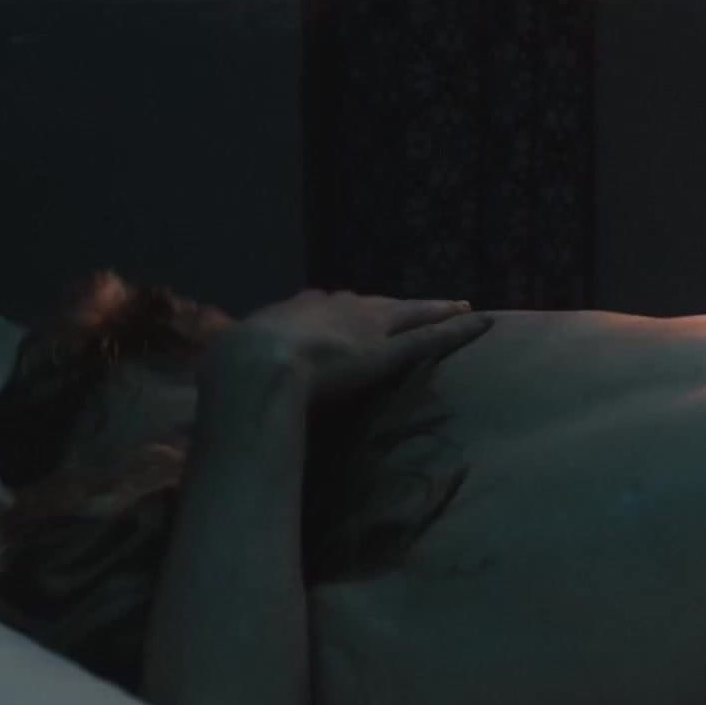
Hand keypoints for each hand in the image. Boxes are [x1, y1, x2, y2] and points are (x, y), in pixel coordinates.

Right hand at [216, 290, 491, 402]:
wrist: (255, 371)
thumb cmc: (232, 375)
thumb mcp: (226, 368)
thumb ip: (235, 376)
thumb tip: (222, 400)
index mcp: (289, 314)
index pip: (317, 308)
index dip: (333, 315)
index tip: (341, 316)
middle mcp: (330, 310)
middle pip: (368, 305)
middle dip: (388, 307)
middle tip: (408, 308)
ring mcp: (364, 327)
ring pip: (408, 314)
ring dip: (432, 310)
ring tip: (457, 307)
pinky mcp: (391, 350)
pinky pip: (432, 336)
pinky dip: (459, 329)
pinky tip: (483, 321)